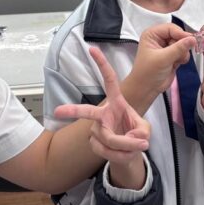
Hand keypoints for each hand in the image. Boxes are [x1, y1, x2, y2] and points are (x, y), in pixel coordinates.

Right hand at [55, 48, 150, 187]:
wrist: (130, 152)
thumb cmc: (136, 134)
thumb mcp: (145, 131)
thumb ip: (140, 134)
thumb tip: (134, 140)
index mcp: (116, 102)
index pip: (109, 80)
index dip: (102, 65)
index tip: (92, 49)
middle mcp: (103, 114)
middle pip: (87, 111)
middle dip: (72, 110)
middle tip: (58, 111)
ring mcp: (97, 129)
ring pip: (109, 138)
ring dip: (127, 145)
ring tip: (137, 146)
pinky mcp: (95, 143)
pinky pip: (108, 151)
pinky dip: (122, 155)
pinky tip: (125, 154)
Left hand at [121, 23, 196, 107]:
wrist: (146, 89)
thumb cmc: (148, 72)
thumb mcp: (163, 58)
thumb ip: (179, 48)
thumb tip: (193, 39)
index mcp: (152, 34)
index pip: (171, 28)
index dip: (181, 33)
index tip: (191, 41)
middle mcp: (159, 38)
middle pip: (178, 35)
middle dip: (182, 45)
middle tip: (181, 54)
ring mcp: (166, 47)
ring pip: (183, 44)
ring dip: (183, 52)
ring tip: (176, 61)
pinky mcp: (172, 56)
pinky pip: (184, 52)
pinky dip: (183, 58)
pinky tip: (177, 64)